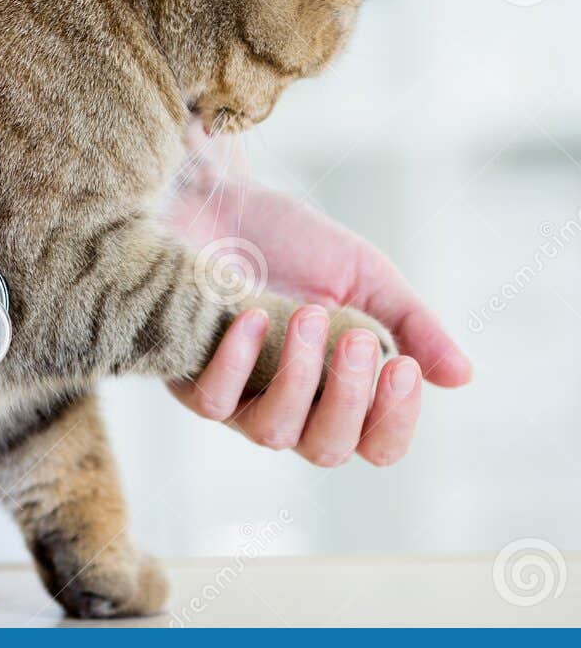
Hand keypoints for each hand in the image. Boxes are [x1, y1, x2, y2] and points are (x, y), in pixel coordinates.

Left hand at [166, 150, 471, 465]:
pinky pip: (213, 401)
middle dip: (349, 396)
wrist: (218, 198)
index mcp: (339, 390)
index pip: (376, 443)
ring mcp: (235, 396)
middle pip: (327, 449)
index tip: (402, 367)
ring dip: (299, 377)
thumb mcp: (364, 277)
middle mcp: (288, 405)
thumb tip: (461, 378)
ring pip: (273, 432)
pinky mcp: (187, 375)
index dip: (395, 421)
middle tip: (354, 335)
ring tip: (307, 315)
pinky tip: (253, 318)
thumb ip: (411, 326)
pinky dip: (237, 363)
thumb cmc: (291, 241)